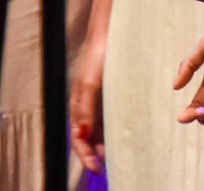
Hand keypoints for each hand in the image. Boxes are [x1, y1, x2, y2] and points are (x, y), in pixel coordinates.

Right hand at [70, 32, 106, 172]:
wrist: (111, 35)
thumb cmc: (98, 57)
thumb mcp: (91, 85)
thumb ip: (85, 110)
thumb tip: (81, 136)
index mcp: (78, 105)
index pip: (77, 138)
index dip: (85, 155)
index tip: (96, 168)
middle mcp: (87, 106)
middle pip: (88, 137)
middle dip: (95, 153)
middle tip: (107, 167)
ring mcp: (100, 100)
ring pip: (100, 129)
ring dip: (105, 143)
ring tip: (116, 156)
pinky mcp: (112, 94)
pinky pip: (111, 117)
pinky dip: (114, 129)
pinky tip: (126, 134)